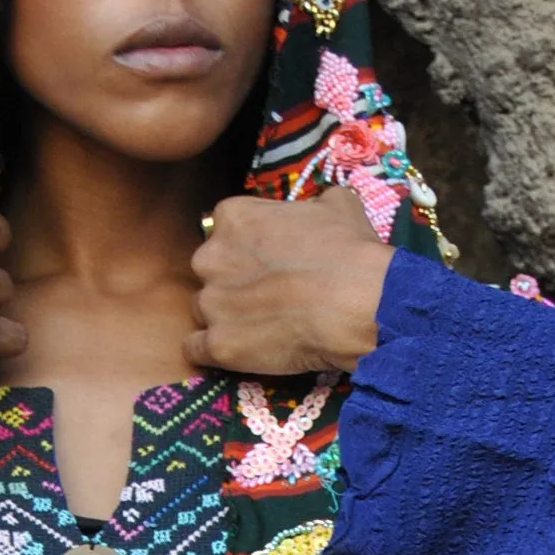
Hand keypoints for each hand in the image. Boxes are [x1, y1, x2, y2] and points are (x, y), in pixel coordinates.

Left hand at [185, 186, 391, 375]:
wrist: (358, 303)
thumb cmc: (349, 251)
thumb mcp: (338, 204)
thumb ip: (314, 202)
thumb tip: (319, 205)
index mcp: (233, 217)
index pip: (224, 231)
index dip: (247, 248)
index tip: (270, 261)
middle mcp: (211, 257)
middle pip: (210, 271)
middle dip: (231, 282)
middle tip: (267, 295)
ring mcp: (211, 303)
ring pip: (204, 310)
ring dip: (226, 318)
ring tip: (262, 327)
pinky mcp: (218, 344)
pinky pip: (197, 349)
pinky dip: (215, 351)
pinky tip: (239, 351)